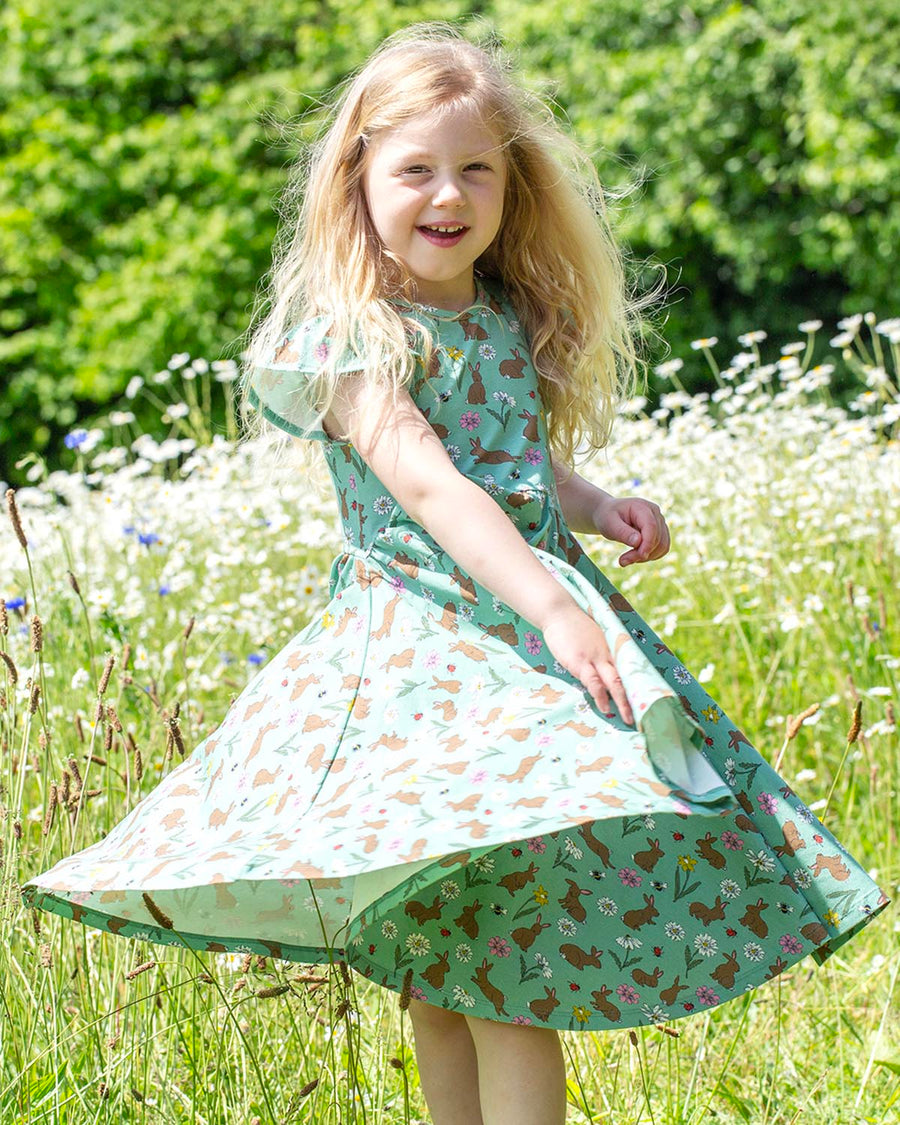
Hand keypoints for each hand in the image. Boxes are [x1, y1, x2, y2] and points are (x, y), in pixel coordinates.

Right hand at [542, 606, 635, 725]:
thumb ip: (605, 652)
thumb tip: (611, 671)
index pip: (632, 669)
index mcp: (615, 647)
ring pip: (615, 682)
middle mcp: (610, 653)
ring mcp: (595, 657)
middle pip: (628, 678)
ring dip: (622, 702)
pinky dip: (600, 696)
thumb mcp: (596, 637)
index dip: (641, 686)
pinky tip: (605, 707)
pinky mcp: (580, 661)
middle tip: (646, 716)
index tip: (649, 701)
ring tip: (629, 719)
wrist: (559, 611)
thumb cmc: (575, 626)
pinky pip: (593, 682)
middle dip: (636, 698)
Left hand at [592, 495, 669, 566]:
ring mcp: (660, 522)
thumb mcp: (609, 523)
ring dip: (646, 557)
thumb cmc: (607, 517)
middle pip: (657, 538)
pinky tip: (635, 556)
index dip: (648, 543)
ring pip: (662, 545)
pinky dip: (650, 556)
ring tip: (626, 559)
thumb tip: (638, 542)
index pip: (651, 526)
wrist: (609, 514)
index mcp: (642, 507)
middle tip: (622, 561)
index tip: (639, 556)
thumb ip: (622, 532)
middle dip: (641, 553)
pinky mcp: (661, 532)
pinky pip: (662, 548)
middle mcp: (655, 513)